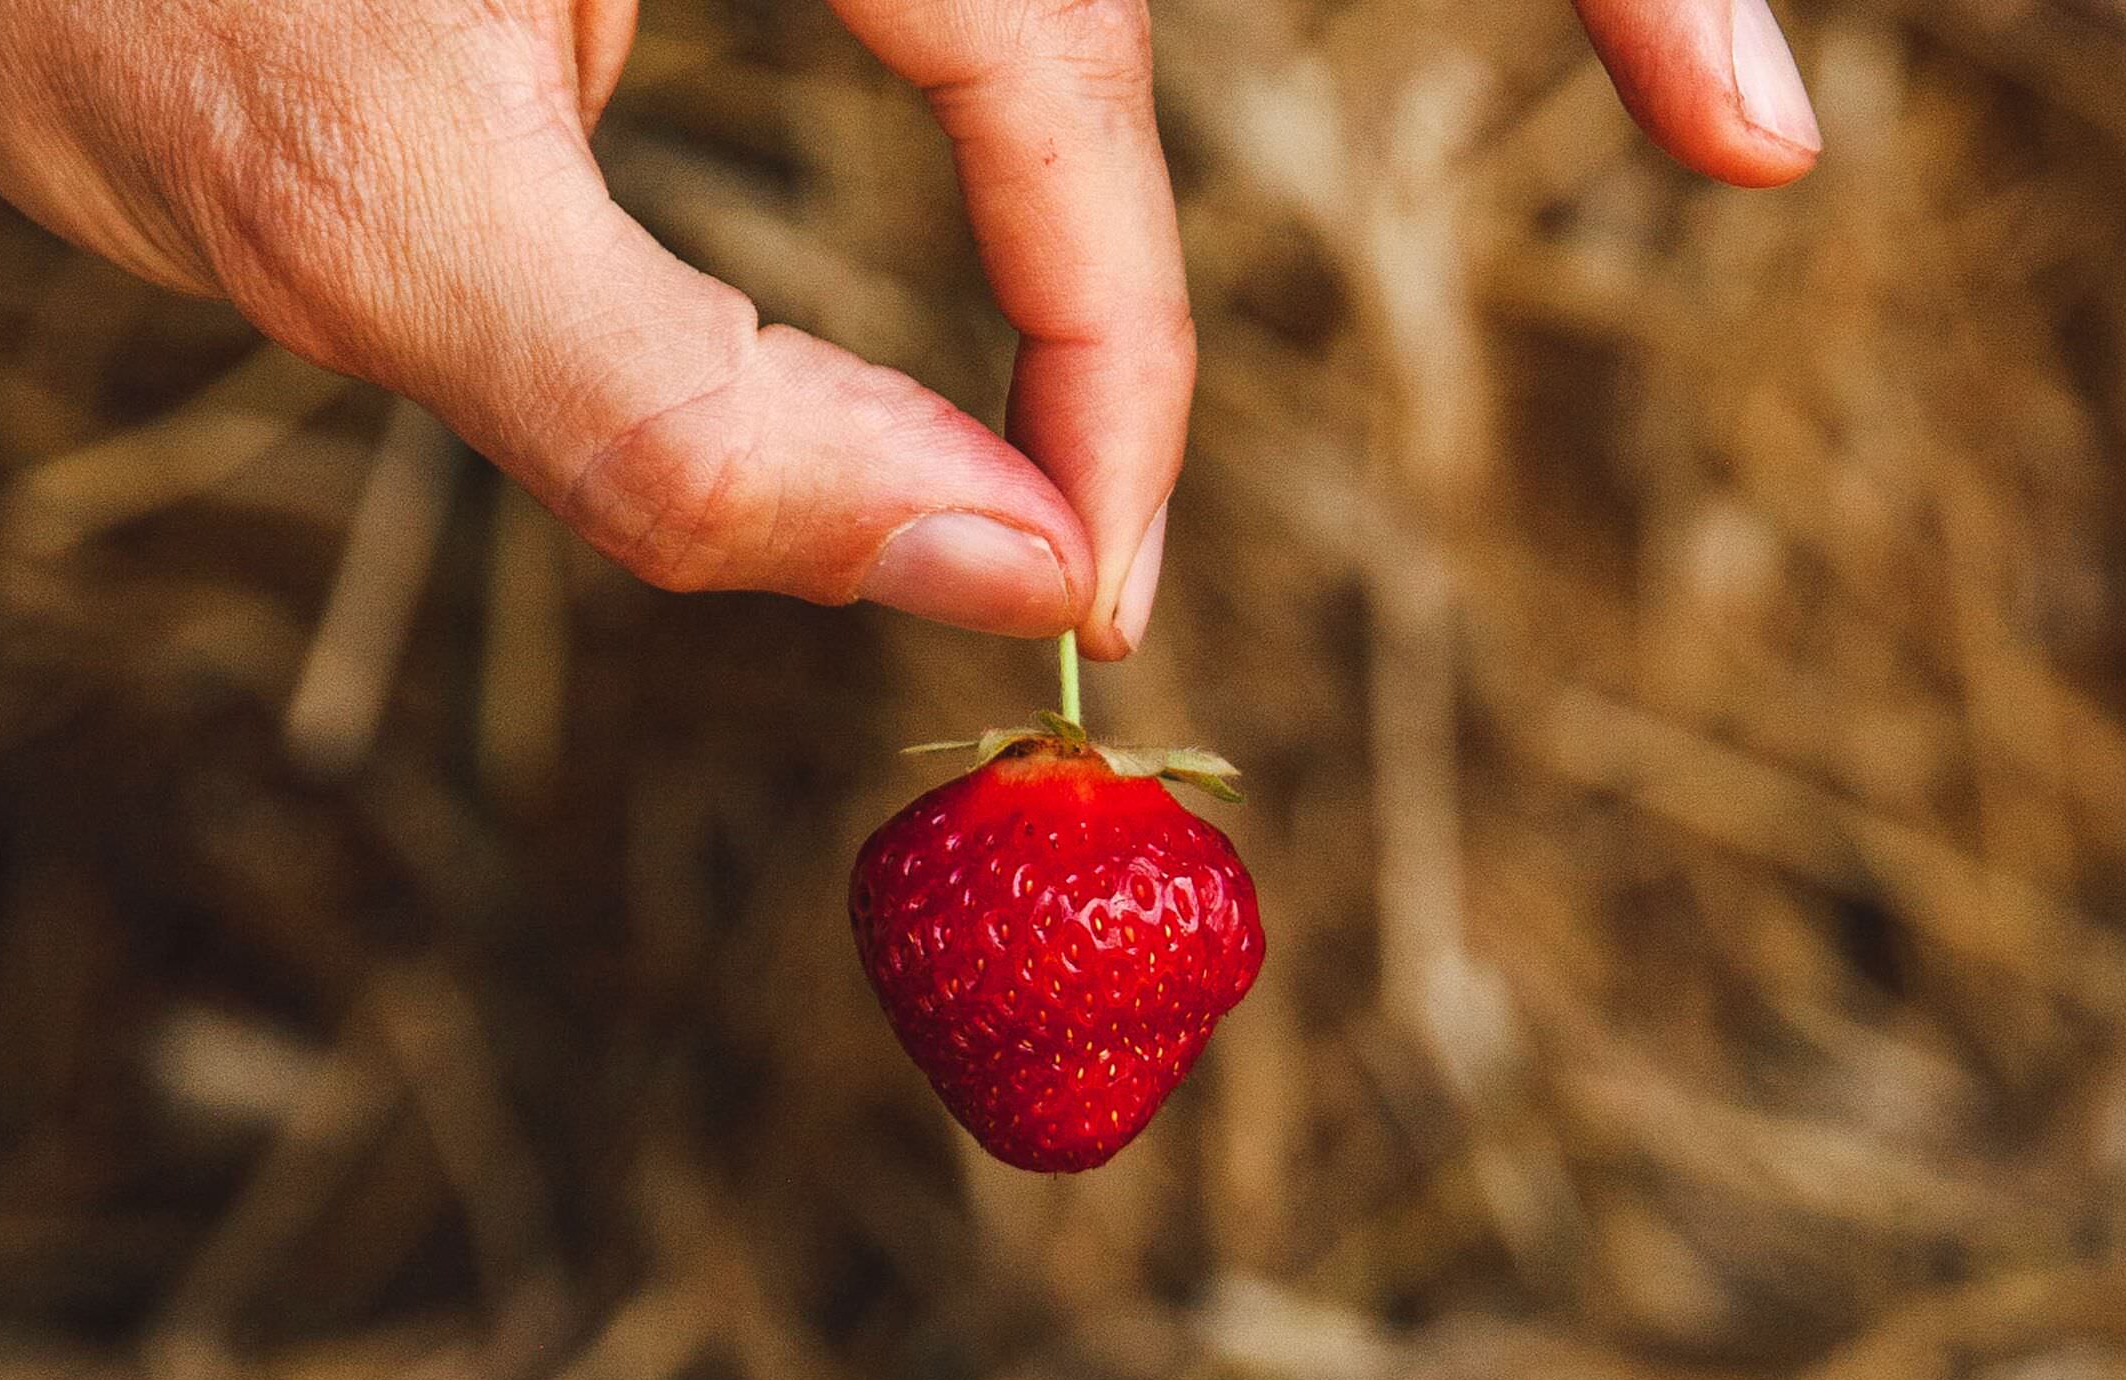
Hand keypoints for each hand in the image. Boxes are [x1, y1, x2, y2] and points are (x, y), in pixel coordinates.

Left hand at [0, 0, 1816, 653]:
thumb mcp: (355, 224)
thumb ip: (686, 419)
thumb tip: (1012, 580)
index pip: (1053, 36)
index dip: (1120, 319)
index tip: (1096, 570)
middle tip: (1770, 135)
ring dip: (1197, 157)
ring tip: (1647, 96)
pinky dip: (1103, 109)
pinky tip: (1113, 258)